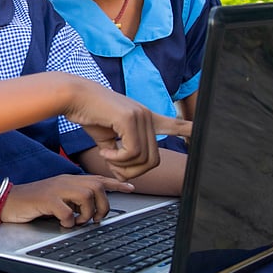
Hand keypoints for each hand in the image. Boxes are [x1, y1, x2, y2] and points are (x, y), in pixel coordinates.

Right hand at [2, 175, 134, 226]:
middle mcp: (66, 181)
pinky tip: (63, 224)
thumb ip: (75, 197)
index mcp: (70, 180)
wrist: (10, 200)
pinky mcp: (46, 200)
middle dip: (102, 205)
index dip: (116, 184)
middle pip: (96, 187)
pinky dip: (69, 221)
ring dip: (86, 214)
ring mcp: (56, 189)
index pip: (98, 178)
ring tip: (78, 222)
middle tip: (95, 218)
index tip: (130, 188)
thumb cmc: (35, 200)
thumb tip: (92, 208)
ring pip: (86, 196)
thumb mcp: (59, 195)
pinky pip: (66, 211)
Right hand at [63, 78, 192, 180]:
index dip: (186, 130)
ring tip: (106, 156)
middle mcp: (146, 115)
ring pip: (143, 158)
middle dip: (133, 171)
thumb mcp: (107, 139)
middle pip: (153, 160)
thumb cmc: (88, 114)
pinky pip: (131, 152)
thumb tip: (122, 175)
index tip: (198, 131)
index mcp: (143, 118)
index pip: (172, 124)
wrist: (74, 97)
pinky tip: (105, 151)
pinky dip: (116, 159)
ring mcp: (140, 115)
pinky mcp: (130, 118)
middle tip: (114, 168)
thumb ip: (119, 156)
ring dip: (122, 165)